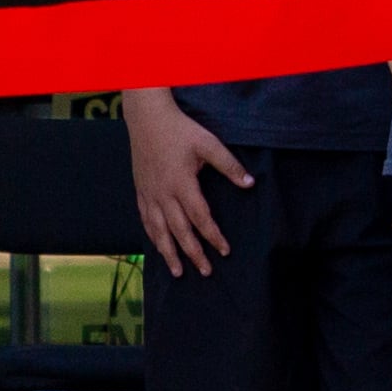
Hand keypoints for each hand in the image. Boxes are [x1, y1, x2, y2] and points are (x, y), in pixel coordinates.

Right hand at [124, 88, 248, 276]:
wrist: (147, 119)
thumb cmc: (180, 130)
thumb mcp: (208, 144)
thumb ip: (229, 165)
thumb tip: (250, 183)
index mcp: (182, 183)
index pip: (200, 218)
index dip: (213, 236)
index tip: (225, 251)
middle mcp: (164, 194)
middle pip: (179, 231)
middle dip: (193, 253)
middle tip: (205, 271)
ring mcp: (150, 194)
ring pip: (159, 231)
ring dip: (169, 253)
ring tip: (178, 272)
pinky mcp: (141, 191)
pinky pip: (146, 220)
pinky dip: (153, 236)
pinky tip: (159, 247)